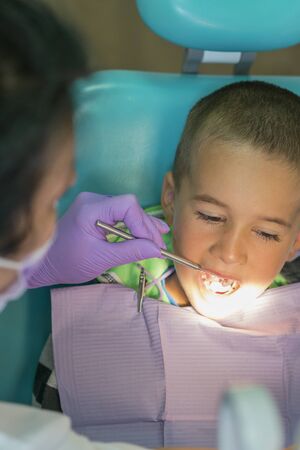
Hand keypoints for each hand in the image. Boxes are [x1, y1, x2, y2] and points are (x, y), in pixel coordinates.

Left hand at [27, 192, 168, 286]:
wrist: (44, 263)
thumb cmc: (68, 262)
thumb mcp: (102, 259)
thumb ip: (131, 251)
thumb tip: (157, 250)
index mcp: (90, 209)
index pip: (127, 205)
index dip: (144, 224)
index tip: (153, 245)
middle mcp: (92, 200)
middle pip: (129, 206)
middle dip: (146, 227)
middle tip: (159, 247)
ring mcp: (93, 203)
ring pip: (127, 210)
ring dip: (143, 226)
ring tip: (160, 239)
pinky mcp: (95, 210)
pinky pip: (119, 214)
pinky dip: (133, 224)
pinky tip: (151, 229)